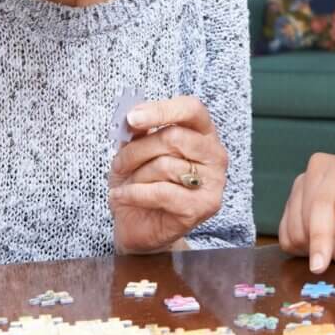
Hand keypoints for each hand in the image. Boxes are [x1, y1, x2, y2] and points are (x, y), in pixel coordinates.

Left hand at [108, 96, 226, 253]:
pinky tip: (122, 196)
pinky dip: (134, 194)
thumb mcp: (135, 151)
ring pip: (165, 165)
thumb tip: (133, 117)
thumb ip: (138, 131)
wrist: (139, 225)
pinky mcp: (203, 206)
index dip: (162, 110)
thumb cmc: (141, 183)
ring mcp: (213, 181)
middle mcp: (215, 154)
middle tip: (119, 163)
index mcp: (203, 133)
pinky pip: (162, 192)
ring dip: (136, 175)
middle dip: (137, 150)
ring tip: (126, 184)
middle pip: (174, 136)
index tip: (132, 118)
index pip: (191, 109)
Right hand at [278, 153, 334, 272]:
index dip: (319, 236)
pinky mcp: (292, 205)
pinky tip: (332, 239)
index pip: (322, 203)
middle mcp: (317, 170)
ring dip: (325, 248)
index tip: (319, 267)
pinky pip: (288, 239)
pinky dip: (310, 248)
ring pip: (296, 235)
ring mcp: (301, 186)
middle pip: (307, 223)